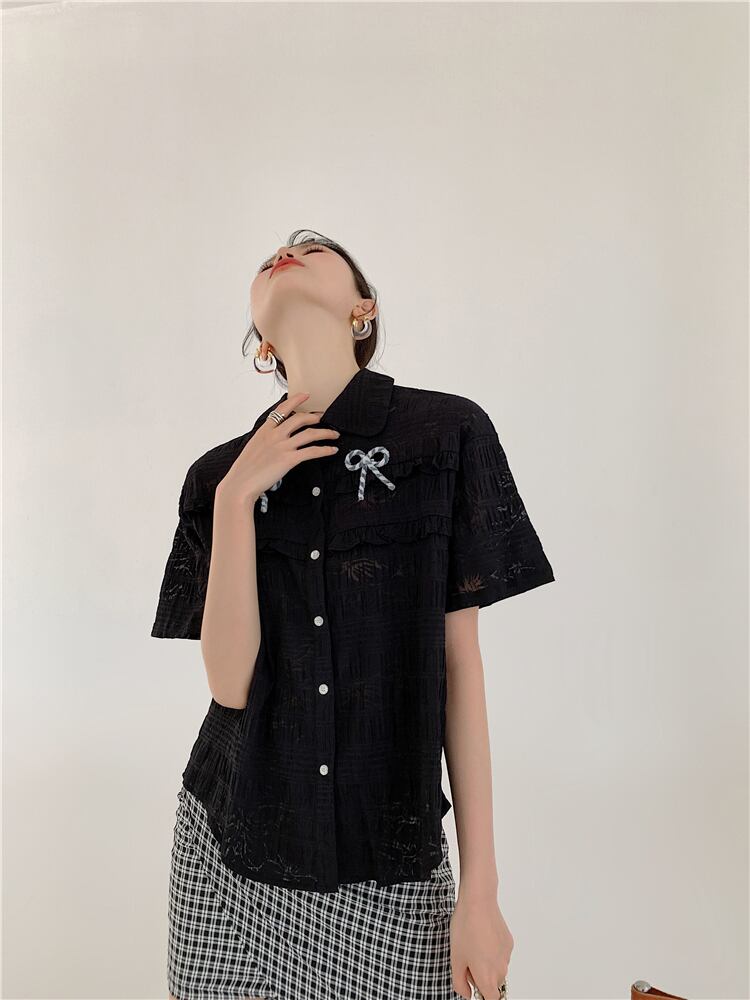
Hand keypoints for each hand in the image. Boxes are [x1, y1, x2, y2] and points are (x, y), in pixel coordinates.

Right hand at [216, 391, 340, 506]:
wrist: (240, 484)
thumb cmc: (245, 470)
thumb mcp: (253, 447)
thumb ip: (265, 440)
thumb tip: (273, 440)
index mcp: (264, 430)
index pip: (282, 409)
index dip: (296, 399)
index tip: (306, 395)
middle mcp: (274, 435)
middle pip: (300, 418)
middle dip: (315, 416)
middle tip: (324, 417)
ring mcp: (282, 446)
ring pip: (310, 433)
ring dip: (325, 433)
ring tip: (334, 434)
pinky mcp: (289, 459)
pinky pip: (312, 451)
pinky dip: (325, 450)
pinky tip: (332, 450)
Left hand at [450, 894, 512, 999]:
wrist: (478, 902)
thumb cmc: (464, 929)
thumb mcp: (455, 958)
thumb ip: (460, 983)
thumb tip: (468, 994)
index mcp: (487, 977)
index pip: (492, 999)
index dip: (483, 995)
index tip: (474, 984)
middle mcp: (501, 969)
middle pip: (493, 983)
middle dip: (481, 976)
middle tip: (467, 958)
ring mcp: (507, 955)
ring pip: (497, 967)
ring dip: (487, 963)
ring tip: (473, 944)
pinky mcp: (509, 942)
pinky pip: (501, 954)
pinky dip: (492, 951)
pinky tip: (482, 935)